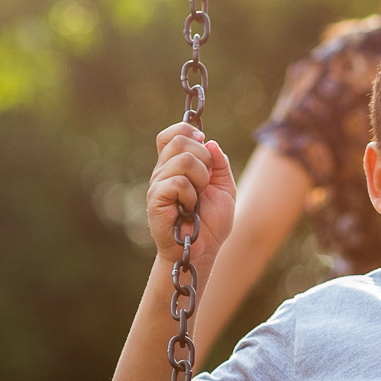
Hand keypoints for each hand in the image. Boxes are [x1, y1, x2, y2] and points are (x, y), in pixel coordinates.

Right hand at [147, 124, 235, 265]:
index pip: (171, 134)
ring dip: (201, 180)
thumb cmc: (210, 223)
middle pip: (180, 140)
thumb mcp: (224, 187)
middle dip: (203, 158)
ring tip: (197, 199)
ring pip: (184, 160)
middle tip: (205, 183)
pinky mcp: (156, 199)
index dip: (187, 130)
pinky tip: (189, 209)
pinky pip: (178, 182)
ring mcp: (158, 184)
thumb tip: (210, 141)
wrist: (203, 250)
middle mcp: (163, 171)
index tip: (202, 142)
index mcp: (175, 166)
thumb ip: (219, 163)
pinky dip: (191, 195)